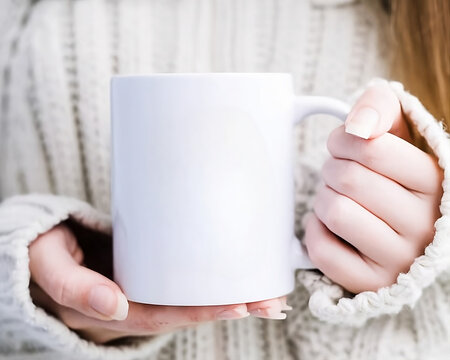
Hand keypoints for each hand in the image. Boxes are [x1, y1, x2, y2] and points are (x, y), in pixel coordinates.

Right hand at [29, 224, 290, 343]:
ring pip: (189, 298)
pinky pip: (183, 279)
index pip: (163, 316)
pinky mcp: (149, 269)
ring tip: (268, 292)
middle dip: (229, 307)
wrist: (42, 243)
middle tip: (270, 301)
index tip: (239, 305)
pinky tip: (238, 273)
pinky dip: (213, 279)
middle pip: (186, 311)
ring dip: (229, 296)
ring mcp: (143, 288)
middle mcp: (132, 305)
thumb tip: (116, 306)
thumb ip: (74, 286)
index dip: (201, 313)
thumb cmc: (44, 252)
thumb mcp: (48, 266)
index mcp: (110, 310)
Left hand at [303, 81, 443, 292]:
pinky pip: (322, 249)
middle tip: (338, 174)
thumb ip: (380, 107)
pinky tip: (329, 225)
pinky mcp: (369, 281)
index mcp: (435, 183)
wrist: (395, 226)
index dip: (342, 140)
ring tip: (337, 198)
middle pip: (347, 179)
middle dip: (331, 169)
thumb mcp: (396, 133)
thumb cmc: (390, 176)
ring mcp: (398, 259)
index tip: (342, 145)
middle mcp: (424, 225)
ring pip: (334, 212)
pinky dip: (315, 230)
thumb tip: (357, 125)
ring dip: (323, 198)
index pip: (370, 148)